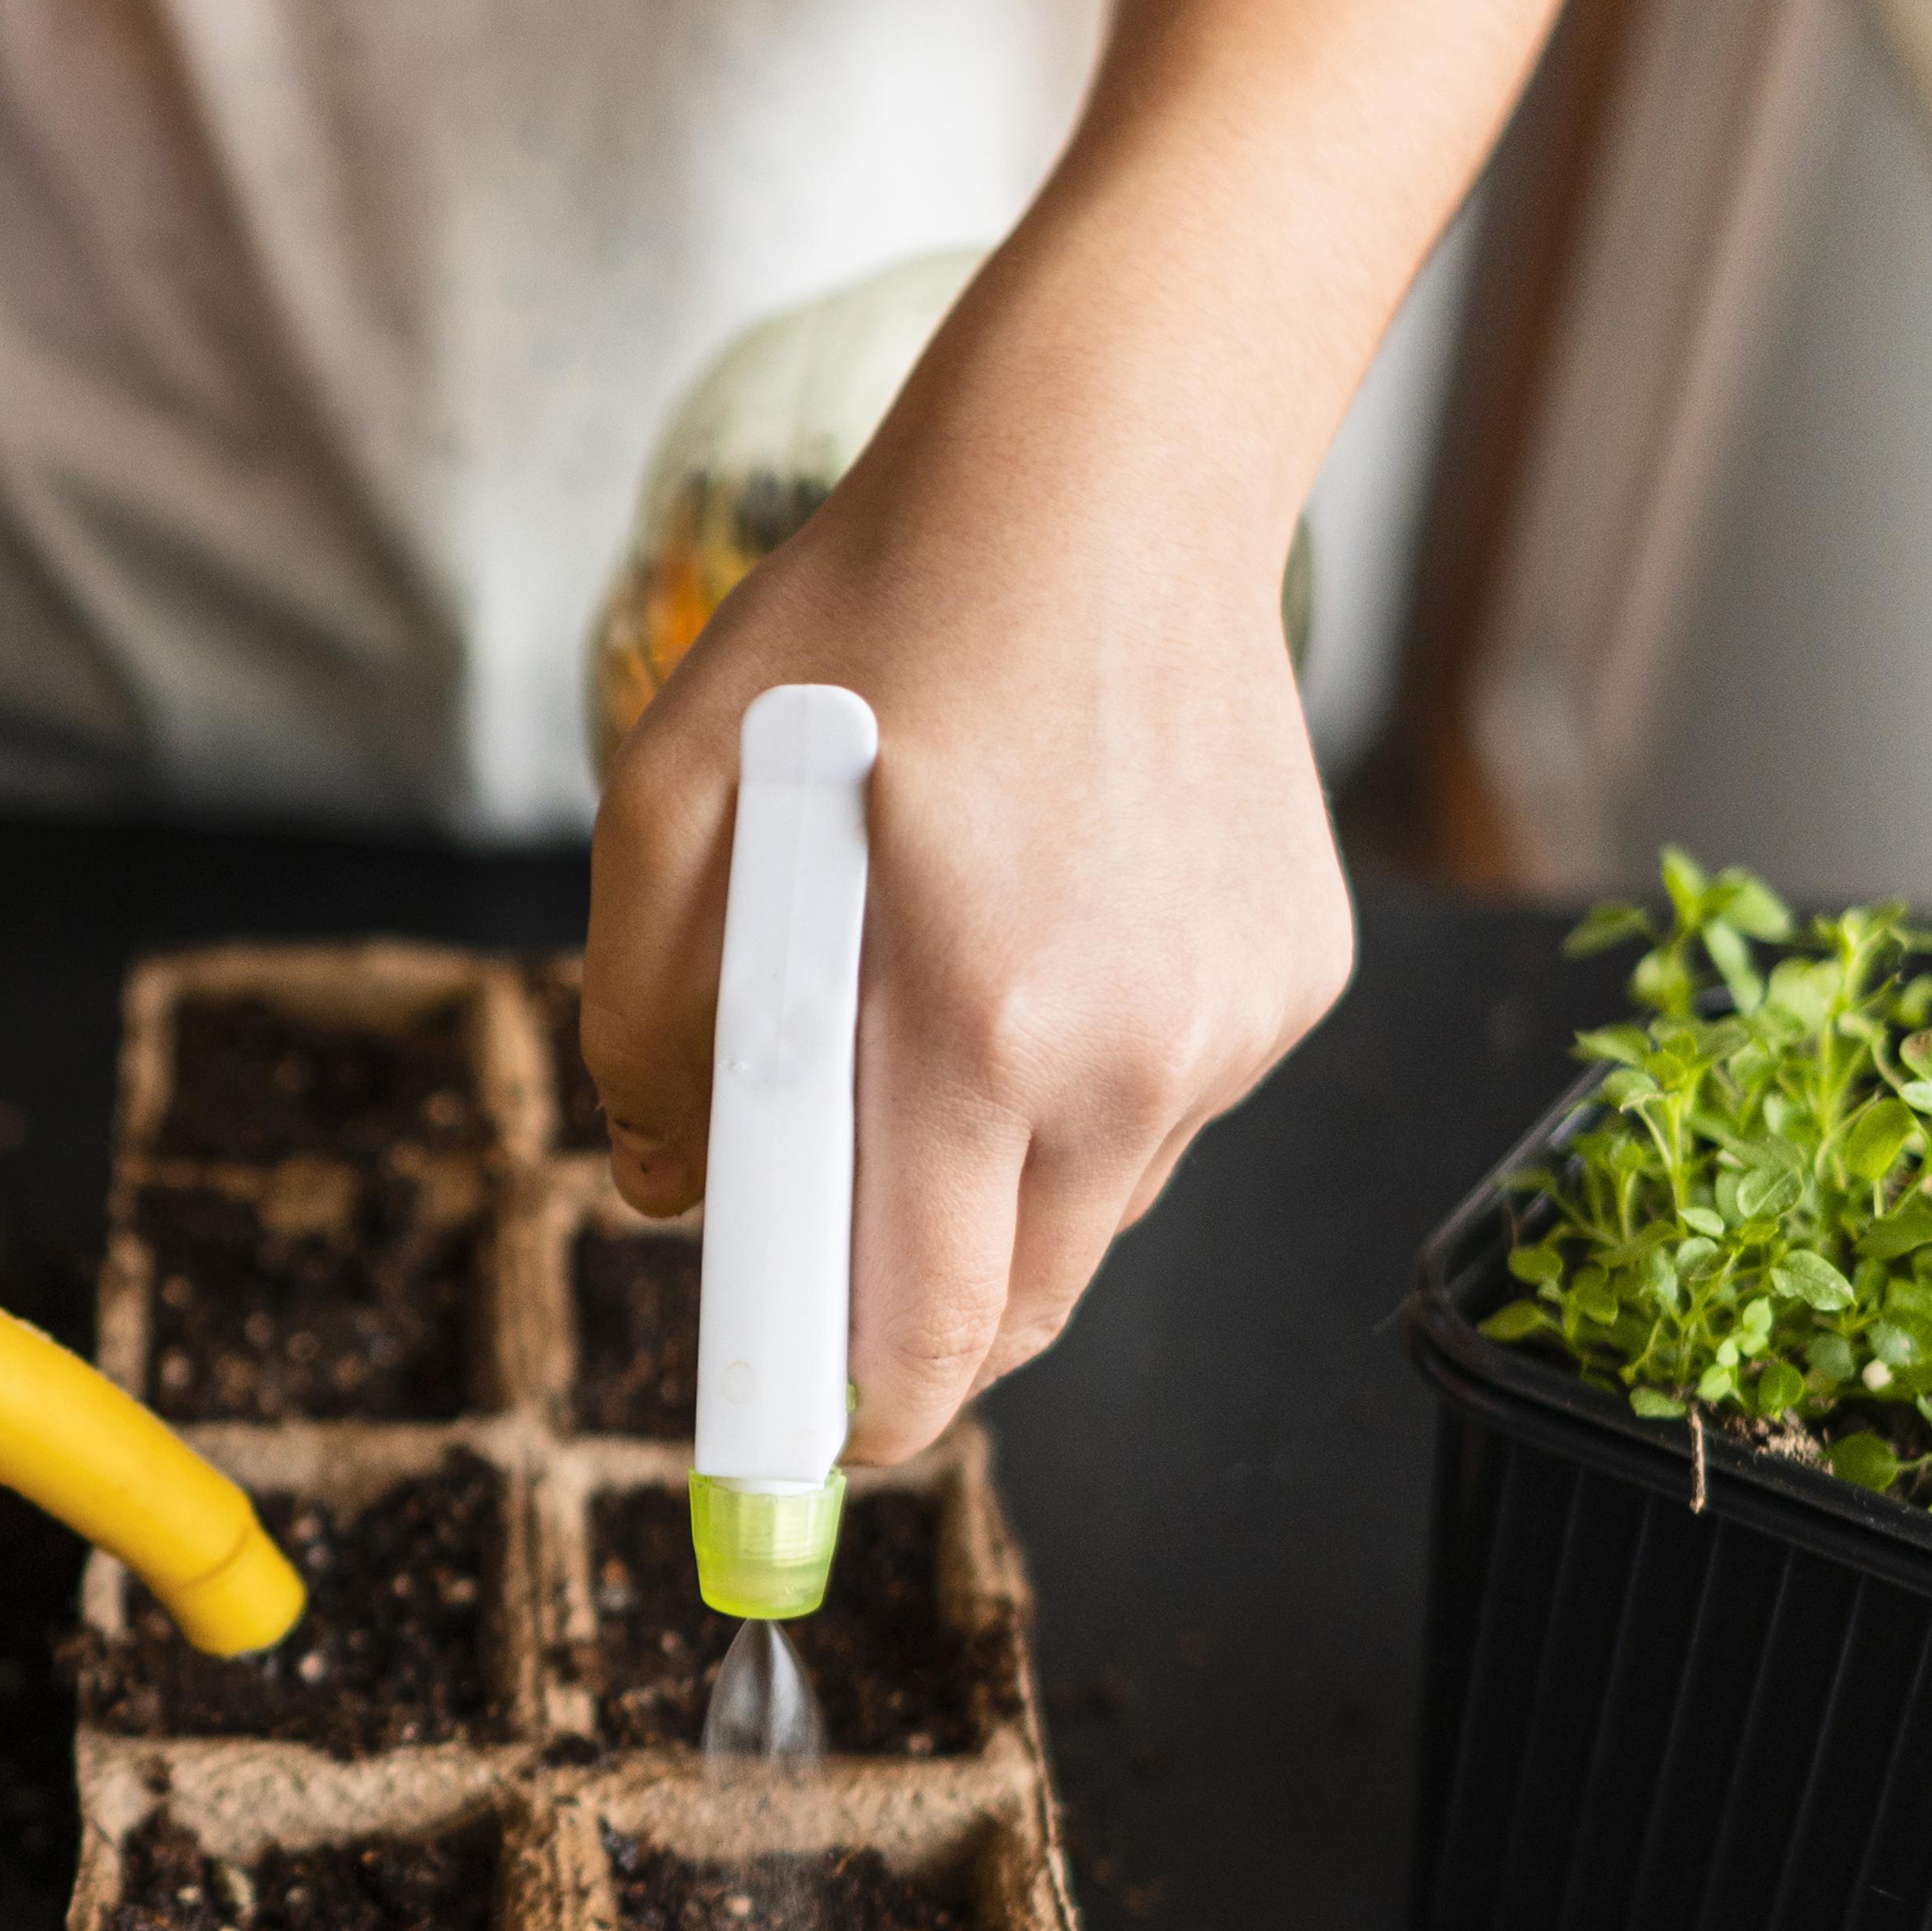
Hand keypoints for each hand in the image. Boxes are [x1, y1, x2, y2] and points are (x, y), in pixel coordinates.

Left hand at [583, 0, 1575, 1471]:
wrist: (1106, 472)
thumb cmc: (865, 630)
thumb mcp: (670, 814)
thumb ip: (643, 1033)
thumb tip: (671, 1196)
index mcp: (964, 1031)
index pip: (915, 1335)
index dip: (838, 1421)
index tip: (790, 1458)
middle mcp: (1124, 1055)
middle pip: (1012, 1313)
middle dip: (908, 1321)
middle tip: (826, 1259)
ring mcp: (1226, 1024)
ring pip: (1088, 1215)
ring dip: (993, 1186)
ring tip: (935, 1012)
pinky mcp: (1288, 983)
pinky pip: (1160, 1108)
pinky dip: (1083, 1076)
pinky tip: (1043, 930)